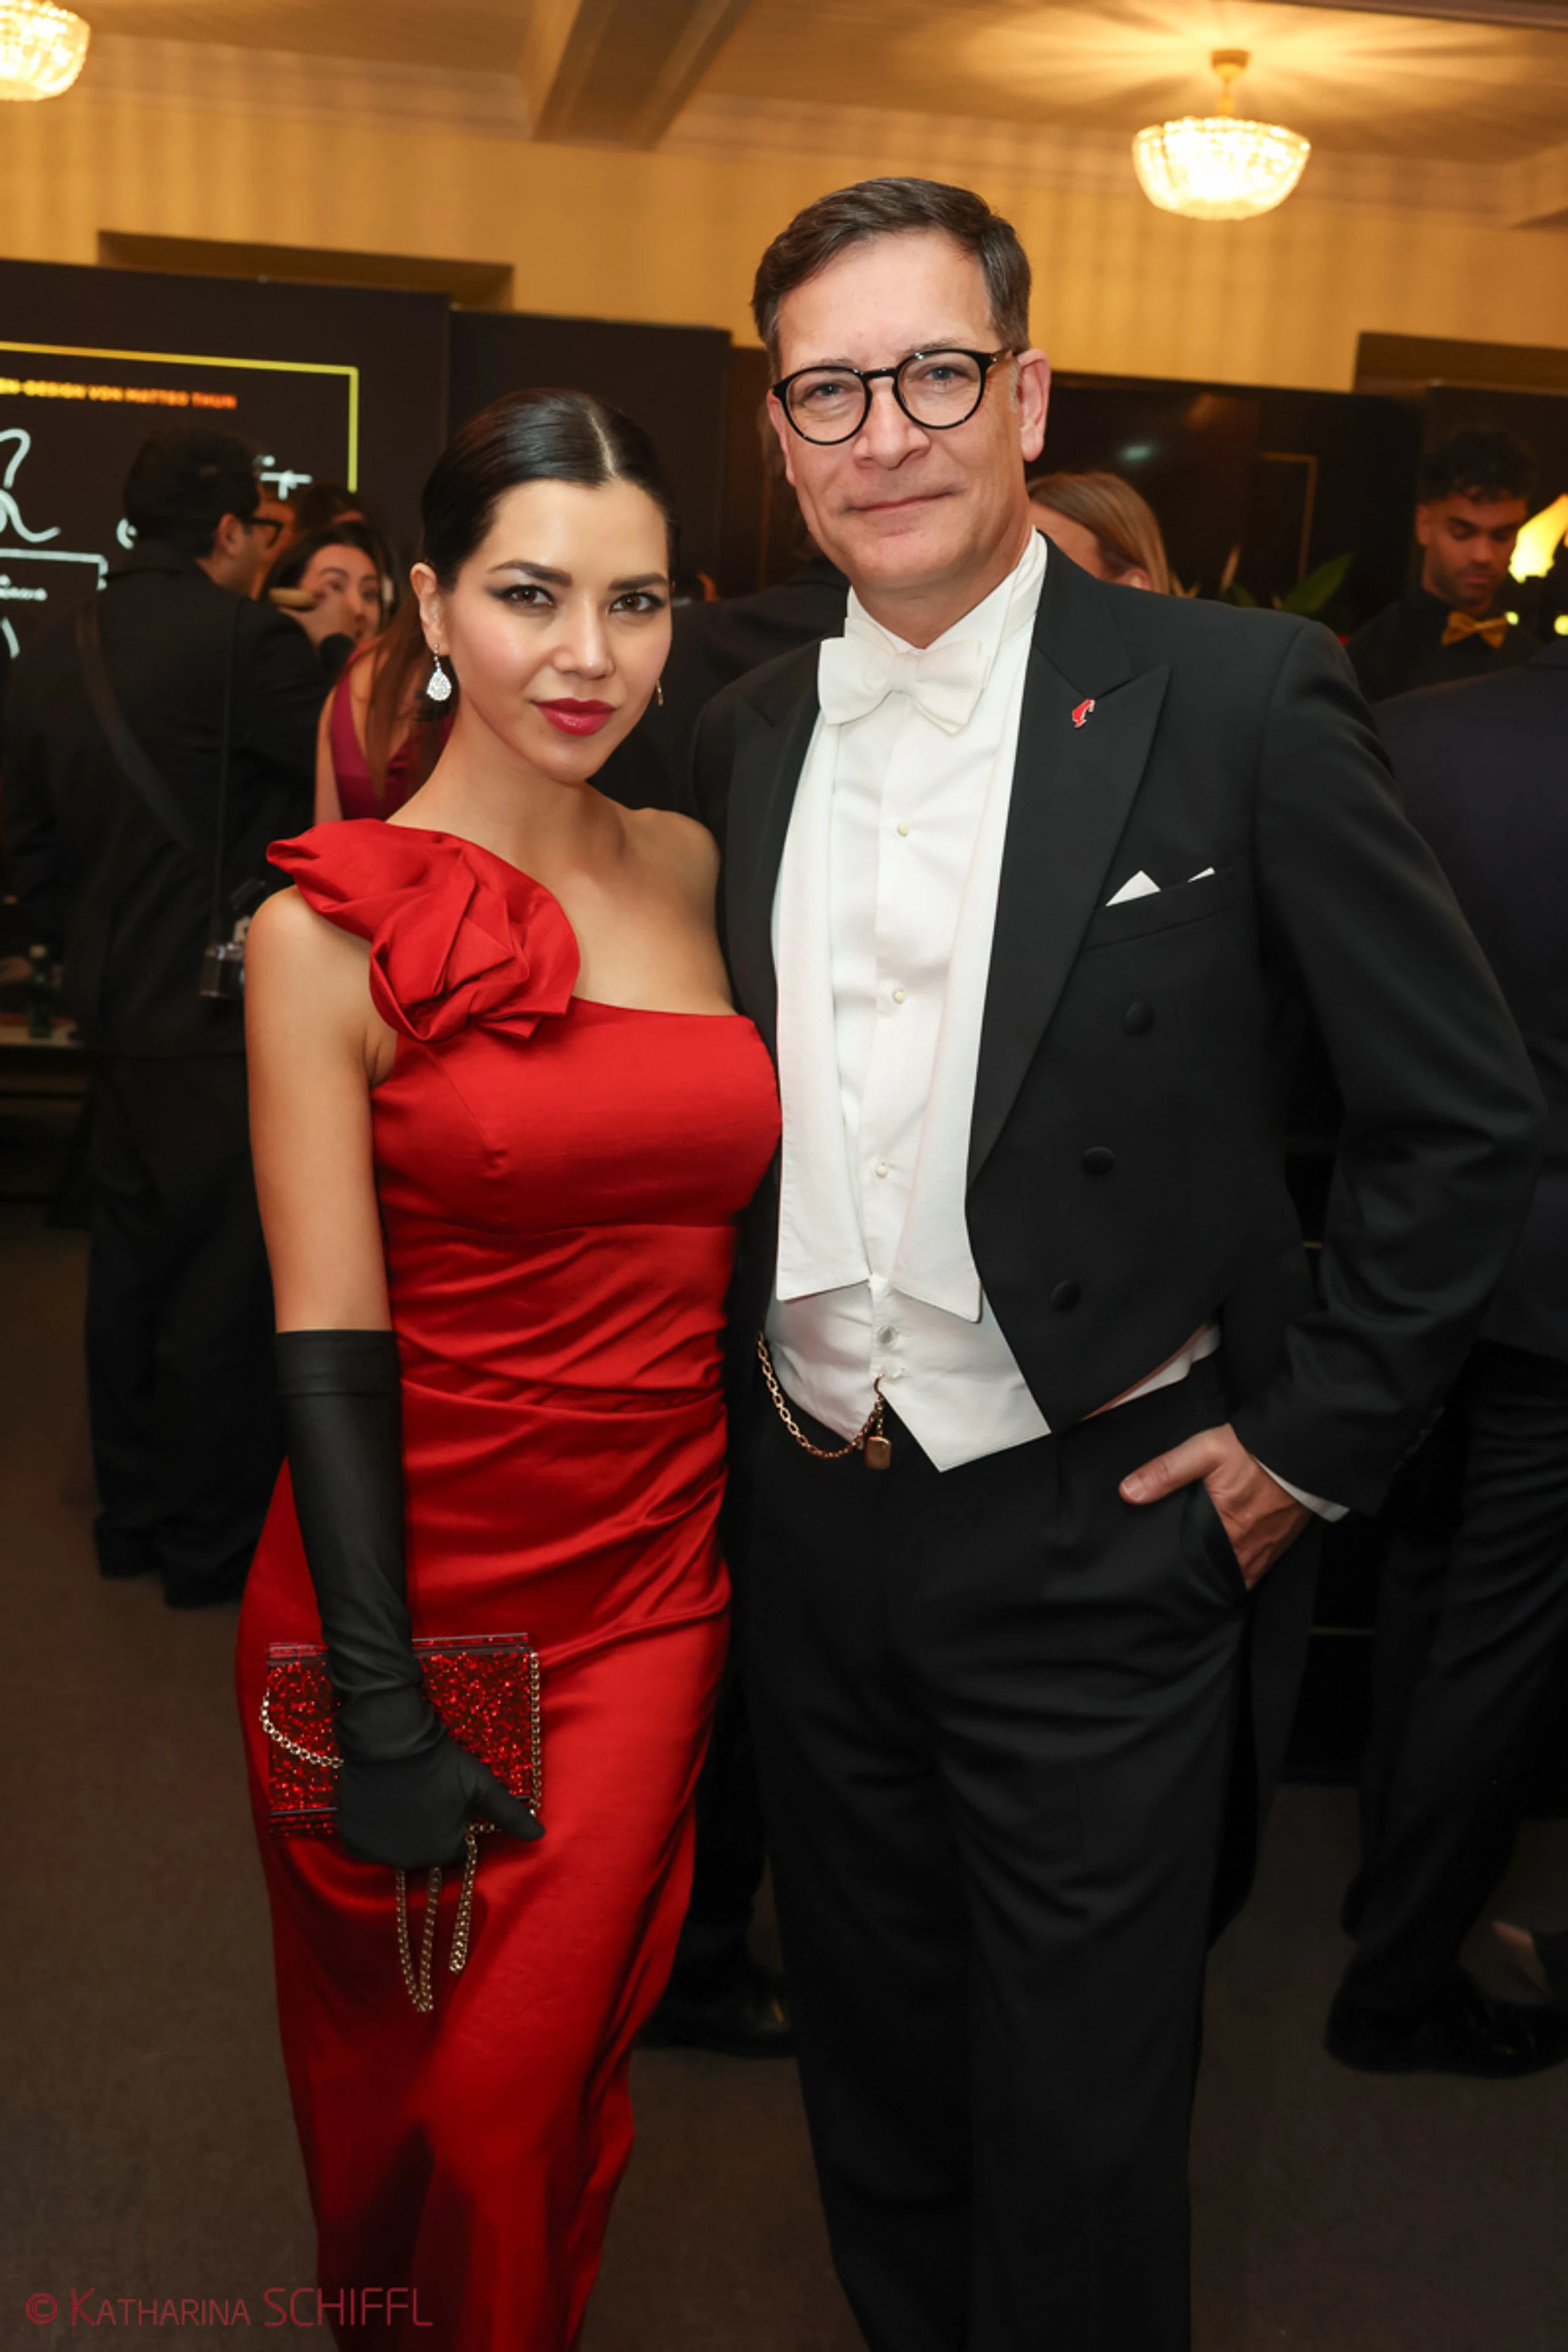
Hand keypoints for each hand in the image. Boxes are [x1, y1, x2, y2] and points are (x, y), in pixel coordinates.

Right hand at [289, 583, 364, 649]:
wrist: (334, 652)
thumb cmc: (318, 630)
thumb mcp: (302, 620)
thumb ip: (290, 613)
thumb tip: (277, 609)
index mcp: (335, 598)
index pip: (325, 588)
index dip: (316, 592)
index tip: (309, 598)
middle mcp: (347, 605)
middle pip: (334, 599)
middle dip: (324, 602)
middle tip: (314, 609)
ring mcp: (353, 618)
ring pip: (340, 611)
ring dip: (332, 613)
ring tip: (321, 620)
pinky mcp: (356, 629)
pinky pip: (345, 622)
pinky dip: (338, 623)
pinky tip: (330, 630)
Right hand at [337, 1730, 543, 1870]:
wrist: (389, 1739)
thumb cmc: (441, 1761)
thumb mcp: (481, 1785)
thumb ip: (510, 1815)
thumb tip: (539, 1837)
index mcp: (444, 1851)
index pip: (455, 1848)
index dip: (455, 1823)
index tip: (449, 1800)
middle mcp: (411, 1862)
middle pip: (426, 1851)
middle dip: (429, 1829)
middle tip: (425, 1795)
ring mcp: (380, 1855)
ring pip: (397, 1848)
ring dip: (401, 1831)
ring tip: (404, 1796)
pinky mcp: (354, 1843)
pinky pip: (370, 1844)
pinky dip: (376, 1830)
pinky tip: (382, 1804)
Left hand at [1119, 1421, 1307, 1587]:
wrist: (1301, 1445)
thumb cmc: (1253, 1450)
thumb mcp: (1203, 1451)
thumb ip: (1166, 1472)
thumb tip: (1129, 1492)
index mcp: (1225, 1529)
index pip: (1194, 1564)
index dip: (1178, 1570)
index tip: (1162, 1571)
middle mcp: (1247, 1546)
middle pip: (1216, 1573)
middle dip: (1199, 1575)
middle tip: (1179, 1572)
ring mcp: (1267, 1548)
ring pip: (1238, 1574)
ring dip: (1221, 1573)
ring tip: (1202, 1568)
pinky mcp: (1282, 1542)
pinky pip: (1258, 1568)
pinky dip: (1243, 1568)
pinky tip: (1230, 1558)